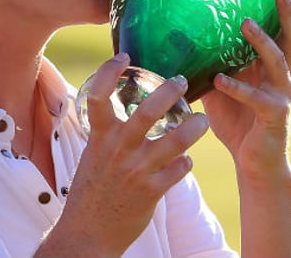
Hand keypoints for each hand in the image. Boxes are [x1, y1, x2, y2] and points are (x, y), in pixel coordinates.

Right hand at [38, 54, 209, 256]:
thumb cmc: (91, 190)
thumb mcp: (93, 156)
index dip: (108, 72)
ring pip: (176, 141)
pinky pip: (180, 169)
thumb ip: (107, 133)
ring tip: (201, 119)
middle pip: (148, 111)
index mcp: (99, 138)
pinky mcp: (153, 191)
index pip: (99, 96)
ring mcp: (137, 171)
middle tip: (182, 81)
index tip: (124, 57)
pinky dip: (185, 162)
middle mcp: (118, 150)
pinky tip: (185, 161)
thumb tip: (119, 107)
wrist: (88, 232)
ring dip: (194, 128)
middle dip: (169, 91)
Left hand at [202, 0, 290, 178]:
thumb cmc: (237, 120)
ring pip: (279, 61)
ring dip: (262, 42)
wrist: (254, 163)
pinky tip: (219, 80)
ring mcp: (281, 94)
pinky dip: (237, 88)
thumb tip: (175, 34)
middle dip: (290, 10)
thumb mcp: (219, 83)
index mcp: (274, 63)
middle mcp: (283, 74)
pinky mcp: (274, 116)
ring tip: (245, 24)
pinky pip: (256, 98)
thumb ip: (208, 59)